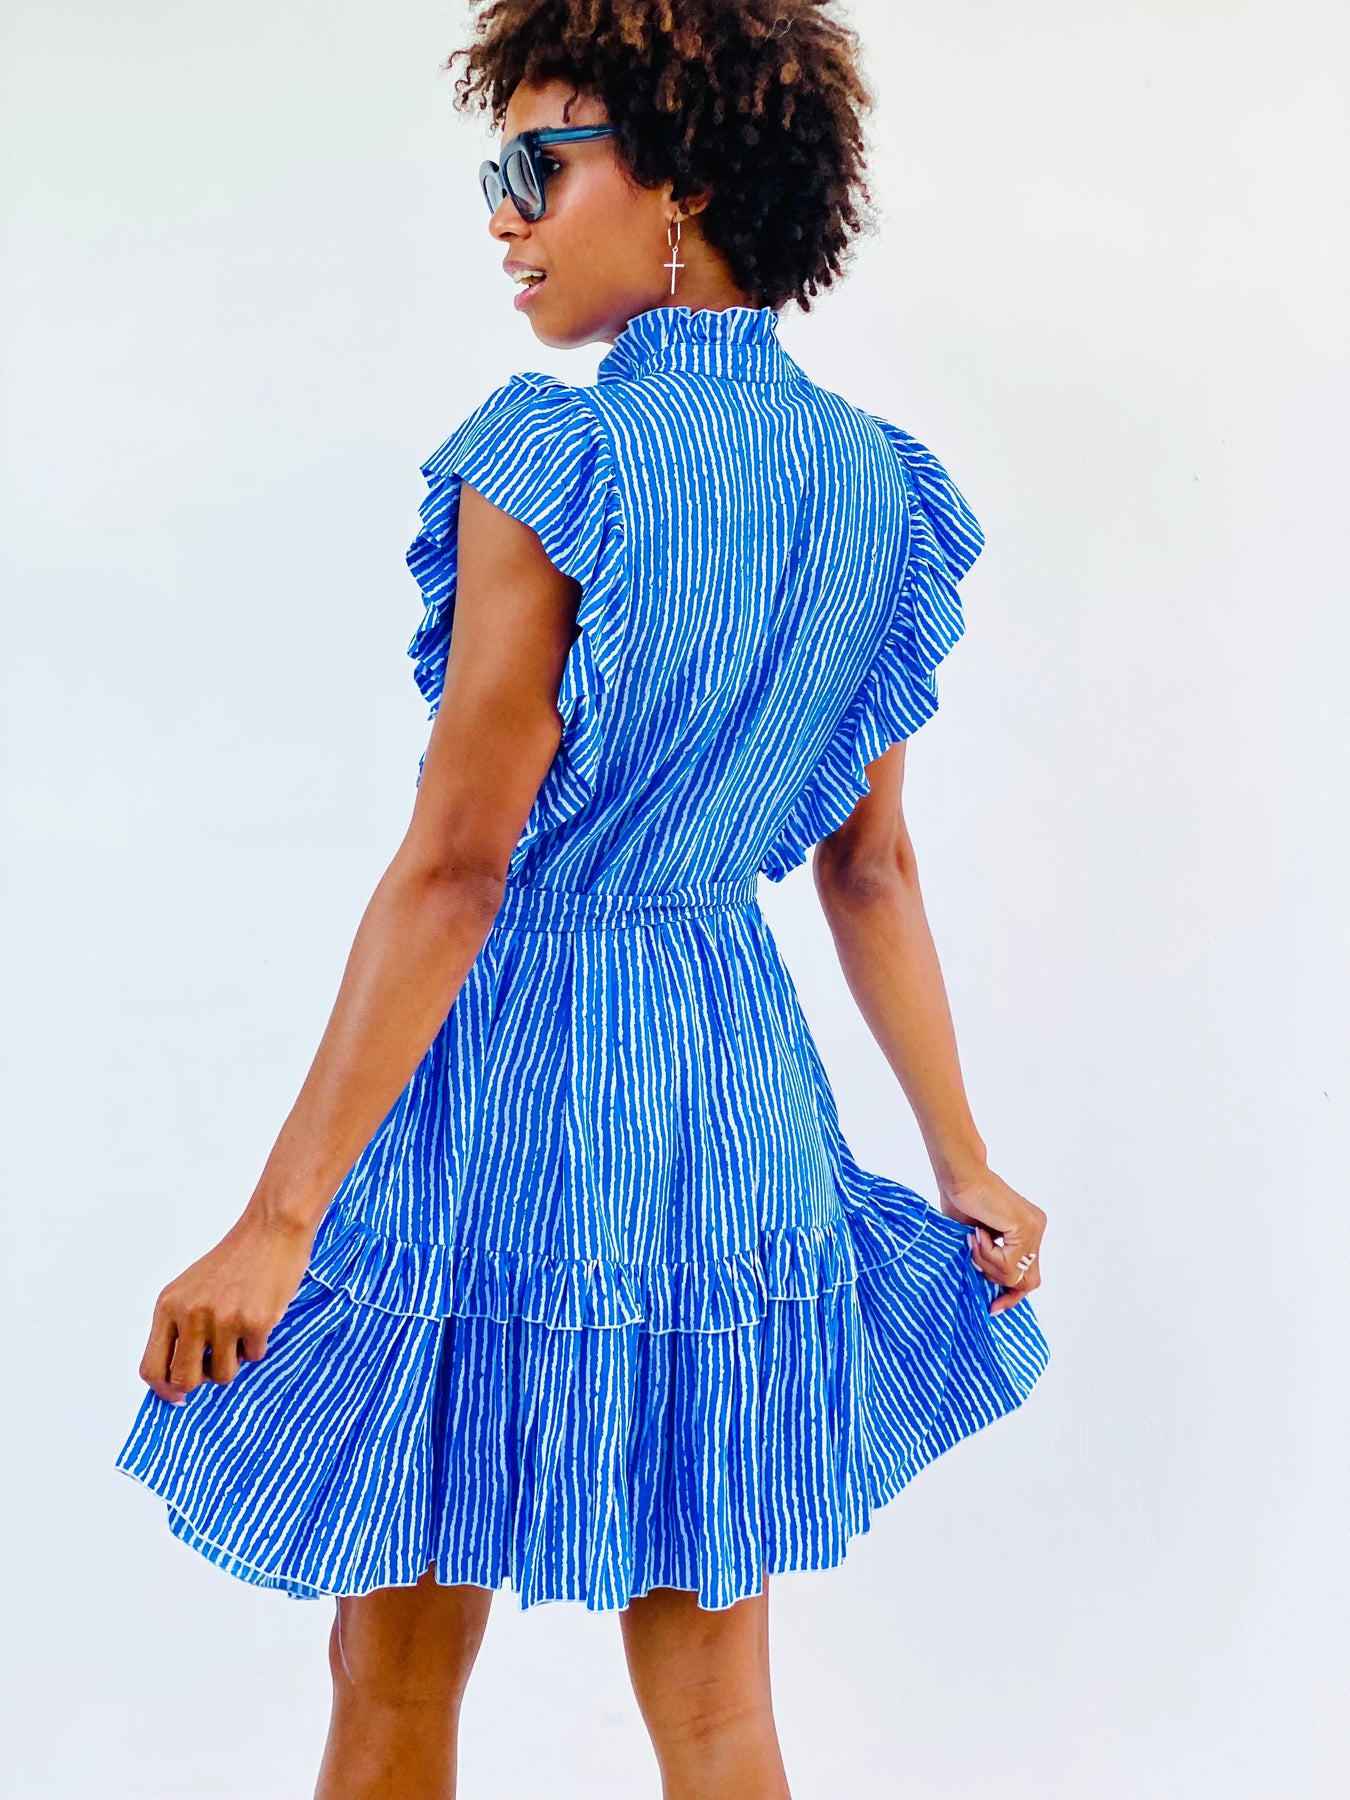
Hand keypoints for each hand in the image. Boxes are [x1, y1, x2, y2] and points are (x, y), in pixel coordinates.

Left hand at [137, 1210, 315, 1403]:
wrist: (272, 1228)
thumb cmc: (236, 1260)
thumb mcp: (192, 1289)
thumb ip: (179, 1326)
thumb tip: (176, 1378)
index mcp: (169, 1305)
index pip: (150, 1366)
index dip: (163, 1389)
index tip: (178, 1397)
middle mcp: (190, 1314)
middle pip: (183, 1379)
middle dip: (202, 1379)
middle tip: (216, 1362)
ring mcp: (221, 1319)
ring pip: (222, 1375)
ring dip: (235, 1360)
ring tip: (242, 1330)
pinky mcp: (253, 1322)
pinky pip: (254, 1357)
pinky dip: (259, 1343)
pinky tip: (262, 1315)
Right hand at [938, 1166, 1045, 1316]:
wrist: (959, 1176)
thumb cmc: (961, 1202)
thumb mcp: (978, 1241)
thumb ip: (990, 1261)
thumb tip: (991, 1292)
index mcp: (1028, 1231)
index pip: (1029, 1274)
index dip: (1012, 1294)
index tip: (994, 1308)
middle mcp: (1037, 1229)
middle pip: (1029, 1280)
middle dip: (1002, 1286)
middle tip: (981, 1281)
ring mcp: (1034, 1228)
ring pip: (1014, 1275)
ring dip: (986, 1264)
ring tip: (973, 1241)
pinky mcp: (1025, 1228)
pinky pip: (1007, 1263)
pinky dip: (987, 1255)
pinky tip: (977, 1234)